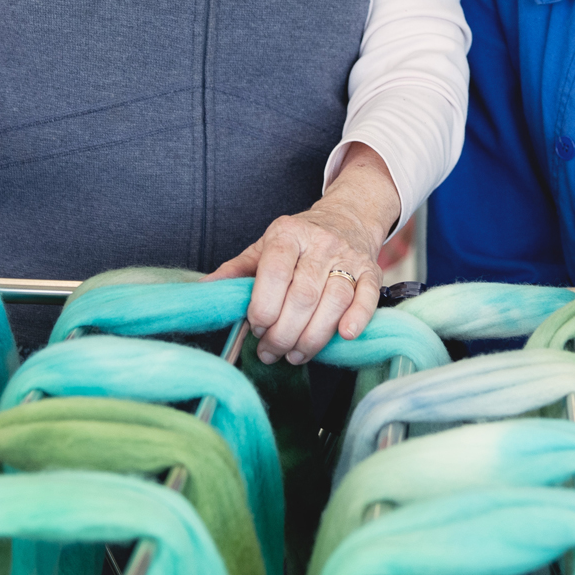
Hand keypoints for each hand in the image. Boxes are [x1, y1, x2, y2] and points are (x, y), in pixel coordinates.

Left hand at [207, 143, 400, 364]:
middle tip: (271, 352)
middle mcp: (320, 243)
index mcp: (287, 234)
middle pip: (303, 295)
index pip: (274, 272)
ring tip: (295, 354)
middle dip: (284, 332)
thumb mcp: (264, 247)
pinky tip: (344, 336)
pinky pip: (367, 297)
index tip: (256, 327)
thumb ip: (236, 270)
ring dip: (313, 337)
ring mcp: (349, 258)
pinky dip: (357, 318)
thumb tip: (202, 291)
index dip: (264, 306)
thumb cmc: (298, 241)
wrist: (346, 219)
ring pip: (334, 301)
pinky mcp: (372, 272)